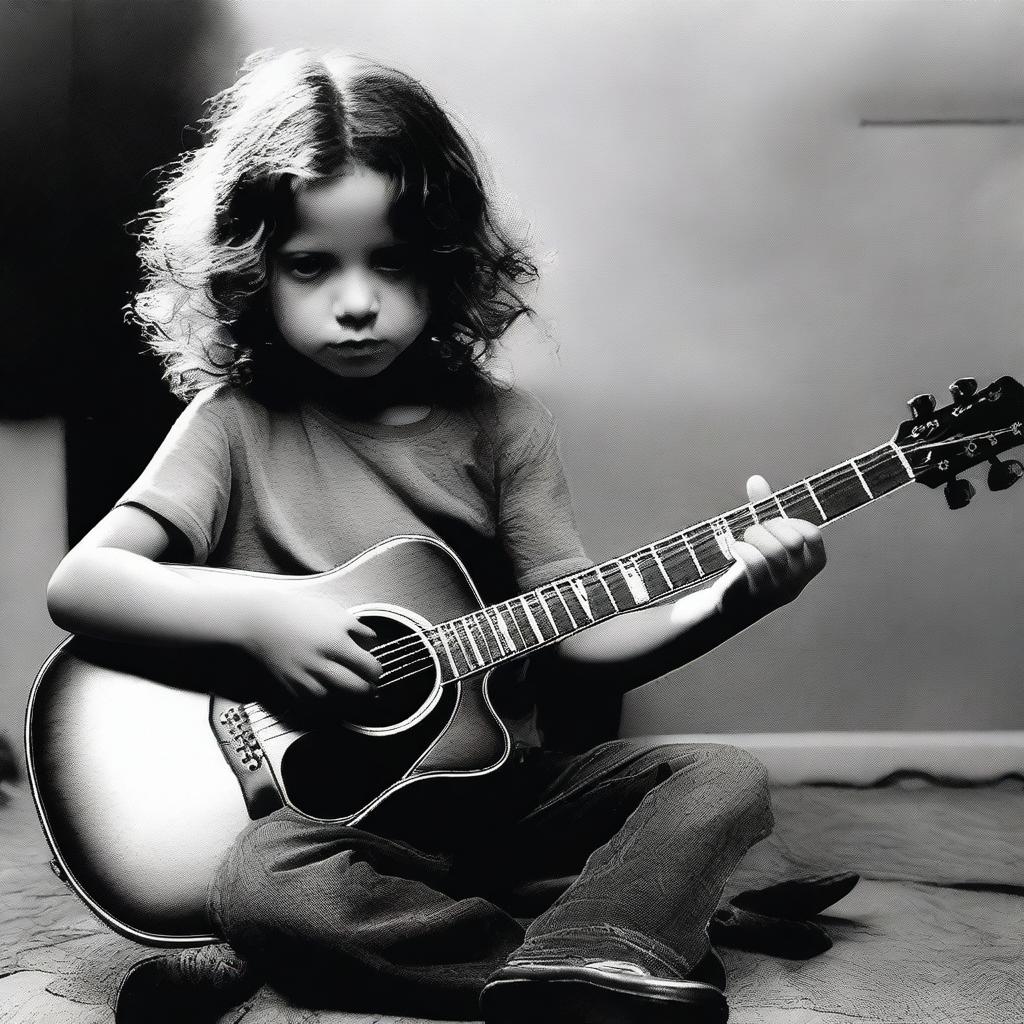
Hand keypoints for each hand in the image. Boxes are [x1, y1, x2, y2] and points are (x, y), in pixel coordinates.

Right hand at [237, 587, 382, 706]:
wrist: (258, 620)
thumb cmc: (295, 610)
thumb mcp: (331, 610)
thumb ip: (355, 627)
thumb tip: (371, 640)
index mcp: (336, 640)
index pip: (369, 666)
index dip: (376, 671)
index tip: (375, 670)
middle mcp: (323, 661)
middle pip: (358, 687)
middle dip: (368, 688)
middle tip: (370, 686)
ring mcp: (306, 675)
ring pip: (338, 699)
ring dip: (349, 698)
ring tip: (353, 691)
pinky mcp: (291, 685)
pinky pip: (314, 701)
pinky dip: (326, 700)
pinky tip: (331, 693)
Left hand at [710, 474, 826, 622]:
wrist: (733, 604)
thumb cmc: (754, 566)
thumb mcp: (765, 538)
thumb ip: (763, 510)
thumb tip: (756, 478)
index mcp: (809, 565)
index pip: (813, 535)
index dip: (791, 522)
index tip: (774, 522)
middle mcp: (799, 579)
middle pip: (792, 542)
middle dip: (770, 527)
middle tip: (755, 529)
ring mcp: (778, 588)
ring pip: (774, 553)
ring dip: (755, 536)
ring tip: (744, 537)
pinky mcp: (756, 593)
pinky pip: (754, 565)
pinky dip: (742, 549)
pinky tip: (735, 547)